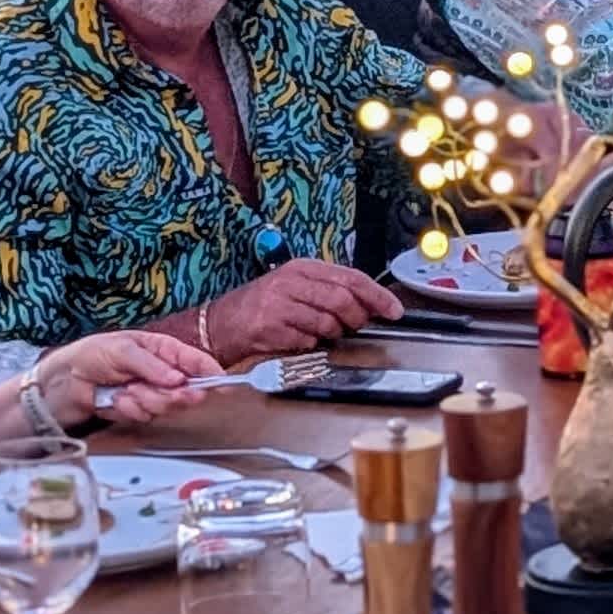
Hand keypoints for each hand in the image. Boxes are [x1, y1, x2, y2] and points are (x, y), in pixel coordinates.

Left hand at [35, 328, 222, 428]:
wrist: (65, 380)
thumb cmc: (93, 354)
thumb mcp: (123, 350)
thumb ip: (152, 366)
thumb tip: (178, 379)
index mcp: (164, 350)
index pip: (196, 362)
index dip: (211, 373)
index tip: (222, 385)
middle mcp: (162, 373)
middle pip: (185, 390)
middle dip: (170, 394)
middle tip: (154, 391)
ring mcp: (151, 392)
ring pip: (165, 406)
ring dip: (143, 400)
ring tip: (124, 390)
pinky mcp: (137, 410)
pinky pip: (145, 415)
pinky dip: (130, 409)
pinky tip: (116, 399)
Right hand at [200, 257, 401, 360]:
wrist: (218, 324)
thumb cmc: (261, 306)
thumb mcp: (295, 287)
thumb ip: (328, 291)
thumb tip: (368, 304)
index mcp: (302, 268)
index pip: (351, 278)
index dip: (377, 295)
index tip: (394, 310)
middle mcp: (290, 282)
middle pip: (342, 299)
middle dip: (357, 317)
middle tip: (356, 325)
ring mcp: (278, 305)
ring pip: (327, 323)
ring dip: (332, 334)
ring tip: (321, 333)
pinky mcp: (269, 328)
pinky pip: (306, 341)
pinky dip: (309, 345)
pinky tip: (298, 340)